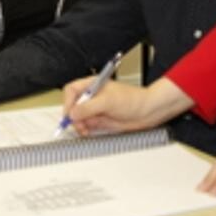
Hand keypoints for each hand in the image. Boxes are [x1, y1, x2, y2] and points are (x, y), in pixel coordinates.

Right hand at [63, 77, 191, 134]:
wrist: (146, 113)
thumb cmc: (133, 100)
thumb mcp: (108, 101)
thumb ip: (88, 107)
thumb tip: (73, 113)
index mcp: (93, 84)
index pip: (72, 90)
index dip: (68, 101)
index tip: (71, 113)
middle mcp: (92, 96)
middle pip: (72, 105)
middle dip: (73, 116)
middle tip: (78, 124)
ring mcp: (95, 109)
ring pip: (77, 117)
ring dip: (78, 125)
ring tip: (85, 129)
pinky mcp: (99, 120)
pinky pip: (85, 125)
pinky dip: (84, 130)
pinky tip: (88, 131)